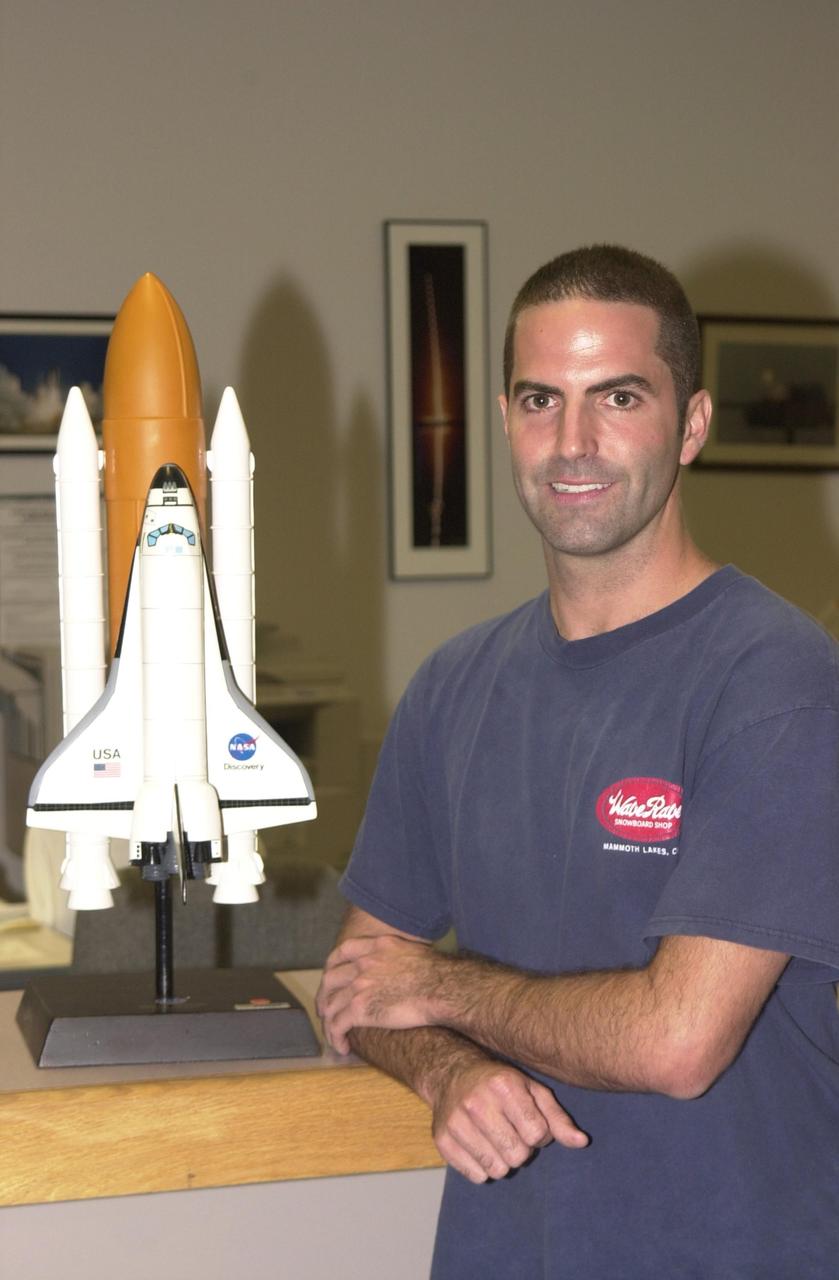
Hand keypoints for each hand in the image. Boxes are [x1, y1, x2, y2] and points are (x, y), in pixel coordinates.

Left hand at [317, 933, 443, 1052]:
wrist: (443, 988)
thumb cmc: (439, 974)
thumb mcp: (413, 952)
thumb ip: (396, 957)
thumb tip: (400, 969)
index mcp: (376, 946)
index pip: (342, 951)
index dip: (331, 966)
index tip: (330, 978)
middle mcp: (363, 963)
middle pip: (331, 979)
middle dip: (324, 996)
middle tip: (325, 1011)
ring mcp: (359, 985)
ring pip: (331, 1006)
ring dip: (329, 1023)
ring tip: (334, 1035)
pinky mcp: (360, 1009)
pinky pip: (338, 1025)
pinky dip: (336, 1037)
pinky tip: (343, 1047)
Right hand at [430, 1060, 588, 1182]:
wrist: (451, 1074)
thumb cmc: (499, 1084)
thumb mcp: (531, 1090)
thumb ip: (557, 1117)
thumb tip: (582, 1142)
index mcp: (504, 1086)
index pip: (537, 1134)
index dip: (538, 1134)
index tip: (528, 1123)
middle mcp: (477, 1102)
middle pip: (518, 1155)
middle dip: (521, 1149)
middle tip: (511, 1132)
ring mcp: (457, 1122)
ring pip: (497, 1170)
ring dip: (502, 1160)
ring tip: (495, 1139)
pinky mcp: (442, 1140)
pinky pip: (476, 1176)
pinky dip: (482, 1168)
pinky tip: (479, 1146)